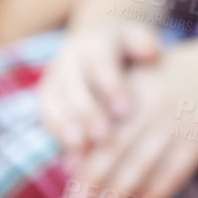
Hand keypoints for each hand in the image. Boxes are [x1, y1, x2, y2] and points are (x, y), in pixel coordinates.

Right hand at [40, 20, 162, 153]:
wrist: (93, 44)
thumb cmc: (125, 49)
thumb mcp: (136, 39)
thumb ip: (143, 45)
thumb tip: (151, 53)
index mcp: (93, 45)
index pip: (100, 64)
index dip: (111, 87)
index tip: (125, 111)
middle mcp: (68, 61)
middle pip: (74, 87)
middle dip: (87, 112)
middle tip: (103, 135)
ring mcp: (54, 80)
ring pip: (56, 104)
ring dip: (67, 127)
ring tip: (82, 149)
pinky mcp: (46, 98)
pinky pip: (48, 117)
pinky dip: (59, 138)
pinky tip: (73, 159)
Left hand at [65, 33, 197, 197]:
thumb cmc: (183, 77)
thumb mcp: (146, 78)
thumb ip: (114, 109)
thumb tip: (77, 152)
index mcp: (133, 88)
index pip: (99, 128)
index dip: (82, 155)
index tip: (70, 176)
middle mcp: (151, 106)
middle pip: (114, 150)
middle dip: (93, 180)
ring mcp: (176, 124)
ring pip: (141, 166)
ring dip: (119, 192)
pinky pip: (173, 173)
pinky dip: (157, 190)